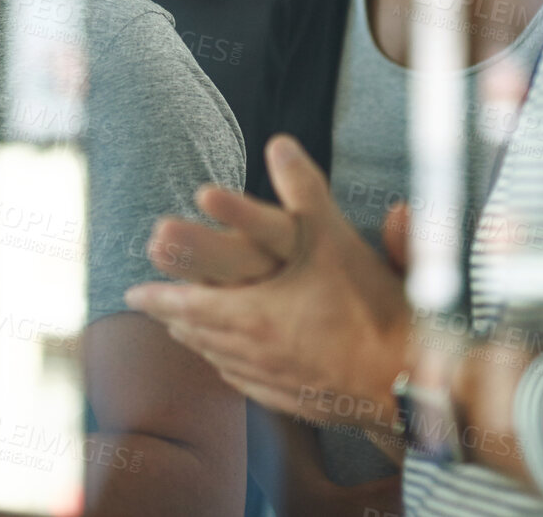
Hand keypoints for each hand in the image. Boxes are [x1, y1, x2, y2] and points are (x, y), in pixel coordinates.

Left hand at [124, 136, 411, 433]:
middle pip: (200, 334)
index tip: (132, 296)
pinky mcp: (299, 400)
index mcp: (252, 316)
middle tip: (152, 308)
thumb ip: (304, 188)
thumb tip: (280, 142)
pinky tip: (233, 364)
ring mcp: (276, 382)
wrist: (410, 380)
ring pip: (223, 360)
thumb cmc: (370, 308)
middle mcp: (254, 353)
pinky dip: (231, 368)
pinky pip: (250, 384)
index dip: (159, 298)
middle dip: (172, 317)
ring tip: (184, 331)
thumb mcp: (334, 237)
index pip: (188, 306)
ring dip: (198, 342)